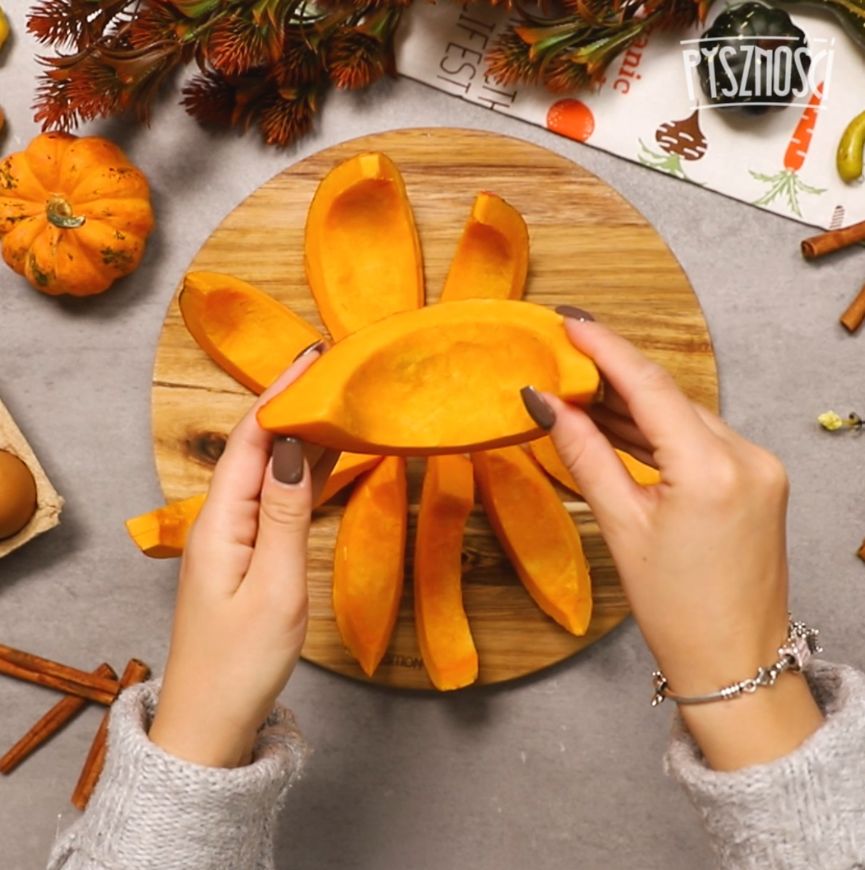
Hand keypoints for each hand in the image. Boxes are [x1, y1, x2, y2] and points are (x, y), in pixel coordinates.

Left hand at [149, 349, 337, 767]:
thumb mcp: (274, 588)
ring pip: (270, 473)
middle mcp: (221, 520)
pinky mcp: (248, 555)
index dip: (279, 397)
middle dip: (292, 407)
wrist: (212, 724)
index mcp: (220, 521)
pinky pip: (277, 501)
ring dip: (301, 438)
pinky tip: (326, 460)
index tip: (313, 360)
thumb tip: (293, 448)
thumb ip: (285, 515)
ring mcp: (234, 538)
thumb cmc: (242, 663)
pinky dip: (304, 475)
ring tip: (338, 403)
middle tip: (334, 372)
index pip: (250, 441)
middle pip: (258, 450)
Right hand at [523, 312, 822, 769]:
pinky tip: (620, 422)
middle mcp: (747, 456)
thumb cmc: (677, 609)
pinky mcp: (758, 478)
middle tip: (563, 356)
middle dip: (612, 374)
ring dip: (633, 403)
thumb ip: (585, 455)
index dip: (604, 348)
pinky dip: (659, 428)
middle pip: (668, 396)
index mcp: (713, 469)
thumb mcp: (621, 527)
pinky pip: (701, 437)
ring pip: (684, 415)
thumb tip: (549, 406)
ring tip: (579, 389)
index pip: (650, 387)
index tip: (570, 322)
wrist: (736, 663)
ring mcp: (759, 466)